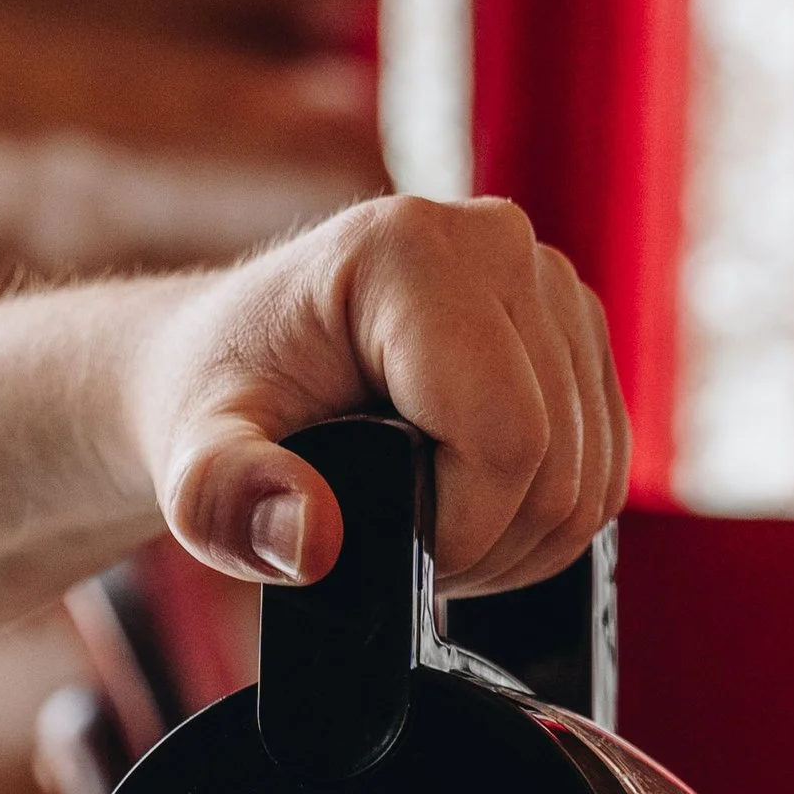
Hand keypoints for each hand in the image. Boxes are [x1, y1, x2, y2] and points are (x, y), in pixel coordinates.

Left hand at [129, 193, 633, 598]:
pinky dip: (544, 521)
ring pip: (590, 475)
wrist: (234, 362)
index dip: (460, 532)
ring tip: (429, 530)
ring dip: (516, 542)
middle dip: (485, 544)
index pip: (507, 438)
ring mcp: (548, 284)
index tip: (387, 548)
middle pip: (558, 463)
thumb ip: (228, 501)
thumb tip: (312, 540)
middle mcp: (496, 245)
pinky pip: (602, 467)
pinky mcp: (575, 331)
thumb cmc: (219, 400)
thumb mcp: (191, 461)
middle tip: (401, 548)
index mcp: (410, 253)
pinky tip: (472, 512)